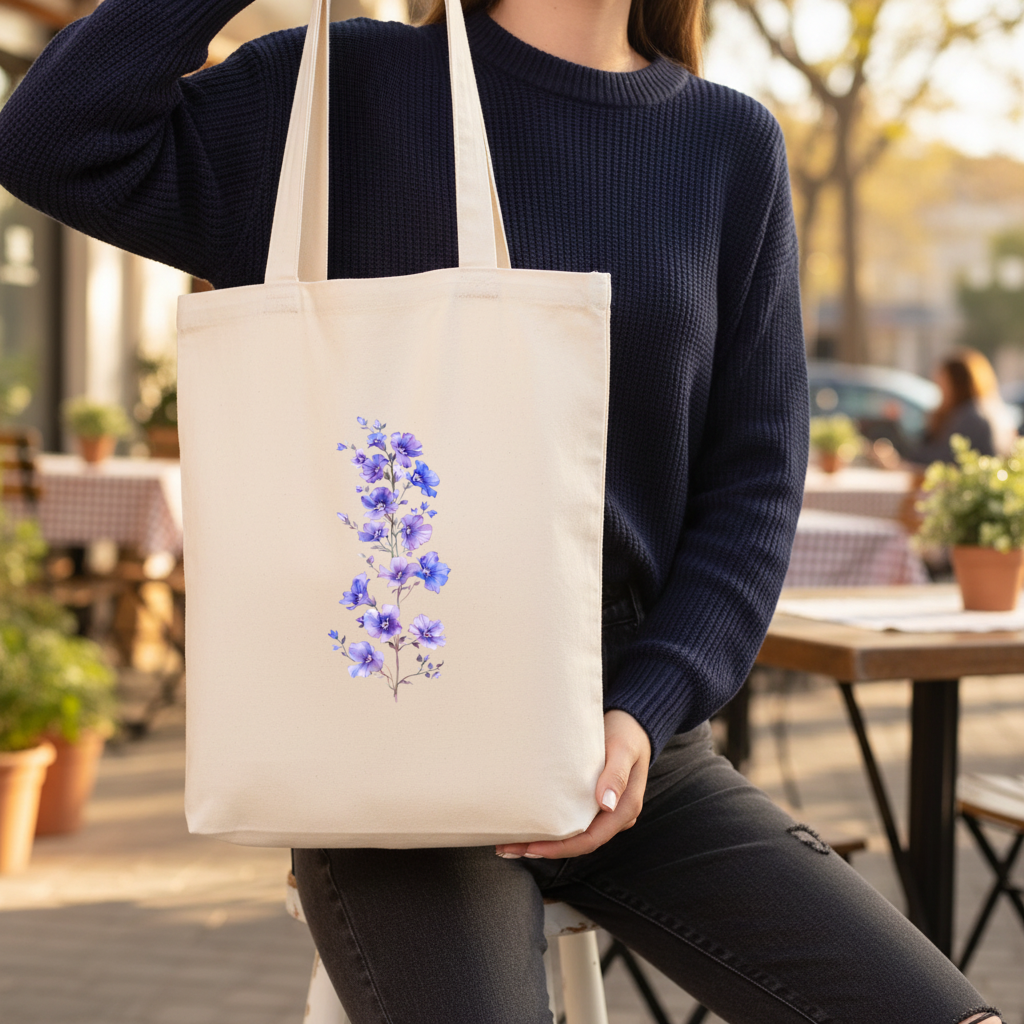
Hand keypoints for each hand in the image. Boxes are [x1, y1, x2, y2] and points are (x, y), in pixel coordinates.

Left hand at [496, 709, 651, 859]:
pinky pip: (571, 821)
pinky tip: (528, 825)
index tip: (532, 847)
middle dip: (544, 849)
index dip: (560, 848)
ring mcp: (604, 811)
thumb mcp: (623, 750)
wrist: (631, 722)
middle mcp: (614, 816)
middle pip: (577, 843)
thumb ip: (616, 775)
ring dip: (543, 841)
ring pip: (572, 836)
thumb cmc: (626, 734)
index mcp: (625, 809)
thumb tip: (607, 804)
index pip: (590, 840)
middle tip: (509, 848)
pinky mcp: (592, 802)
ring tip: (511, 843)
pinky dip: (550, 827)